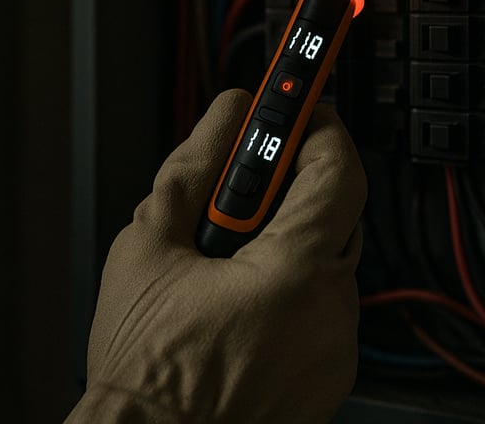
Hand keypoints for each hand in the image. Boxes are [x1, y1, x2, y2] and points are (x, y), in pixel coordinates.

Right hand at [66, 89, 366, 423]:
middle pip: (335, 214)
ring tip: (224, 256)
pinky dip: (291, 290)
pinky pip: (321, 310)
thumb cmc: (146, 370)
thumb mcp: (149, 246)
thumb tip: (223, 118)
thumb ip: (193, 168)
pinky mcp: (328, 380)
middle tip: (244, 180)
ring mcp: (335, 351)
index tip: (299, 104)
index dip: (319, 125)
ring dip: (288, 242)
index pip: (337, 169)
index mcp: (294, 271)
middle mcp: (332, 311)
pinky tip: (238, 302)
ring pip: (326, 264)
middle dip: (293, 186)